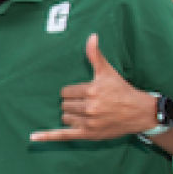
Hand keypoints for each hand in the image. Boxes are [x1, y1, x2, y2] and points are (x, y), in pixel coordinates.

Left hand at [31, 34, 155, 142]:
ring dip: (70, 116)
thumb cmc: (122, 90)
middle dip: (72, 104)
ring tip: (86, 113)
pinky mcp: (88, 134)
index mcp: (91, 90)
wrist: (139, 113)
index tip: (83, 93)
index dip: (72, 93)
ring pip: (64, 118)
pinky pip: (63, 135)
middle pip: (64, 105)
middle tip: (86, 103)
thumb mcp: (108, 72)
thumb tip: (91, 36)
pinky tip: (33, 137)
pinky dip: (47, 137)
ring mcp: (88, 122)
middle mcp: (90, 107)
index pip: (65, 92)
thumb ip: (95, 55)